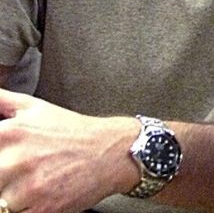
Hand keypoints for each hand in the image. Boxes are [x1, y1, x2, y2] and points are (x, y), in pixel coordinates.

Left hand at [0, 90, 139, 212]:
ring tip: (26, 187)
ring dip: (9, 198)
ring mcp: (27, 188)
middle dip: (2, 178)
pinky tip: (35, 198)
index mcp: (7, 133)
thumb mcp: (33, 107)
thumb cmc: (72, 132)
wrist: (113, 152)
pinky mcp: (41, 209)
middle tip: (17, 172)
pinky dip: (24, 209)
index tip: (2, 161)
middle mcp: (14, 160)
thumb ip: (0, 100)